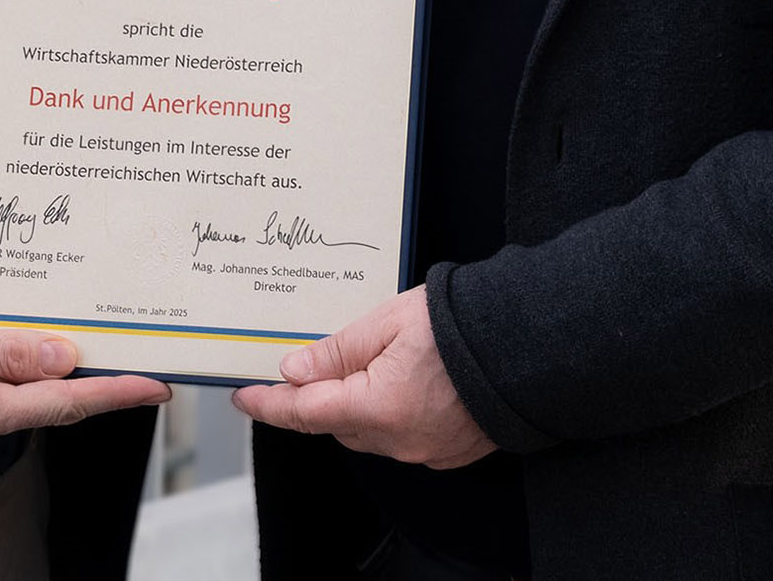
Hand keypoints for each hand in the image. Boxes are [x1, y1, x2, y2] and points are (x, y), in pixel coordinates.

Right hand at [0, 298, 166, 465]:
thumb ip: (2, 349)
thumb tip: (64, 358)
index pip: (63, 404)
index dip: (114, 393)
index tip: (155, 385)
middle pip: (37, 401)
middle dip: (68, 372)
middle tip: (102, 339)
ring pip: (2, 398)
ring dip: (15, 367)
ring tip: (10, 329)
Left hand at [233, 287, 496, 467]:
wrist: (528, 346)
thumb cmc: (462, 325)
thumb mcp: (387, 322)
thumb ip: (336, 351)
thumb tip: (295, 371)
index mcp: (376, 408)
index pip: (304, 412)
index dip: (269, 405)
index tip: (243, 397)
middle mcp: (398, 439)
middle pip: (336, 424)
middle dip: (318, 398)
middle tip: (307, 364)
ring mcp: (425, 449)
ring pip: (368, 431)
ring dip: (356, 405)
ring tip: (366, 363)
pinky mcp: (449, 450)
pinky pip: (402, 436)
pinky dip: (390, 413)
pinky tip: (401, 381)